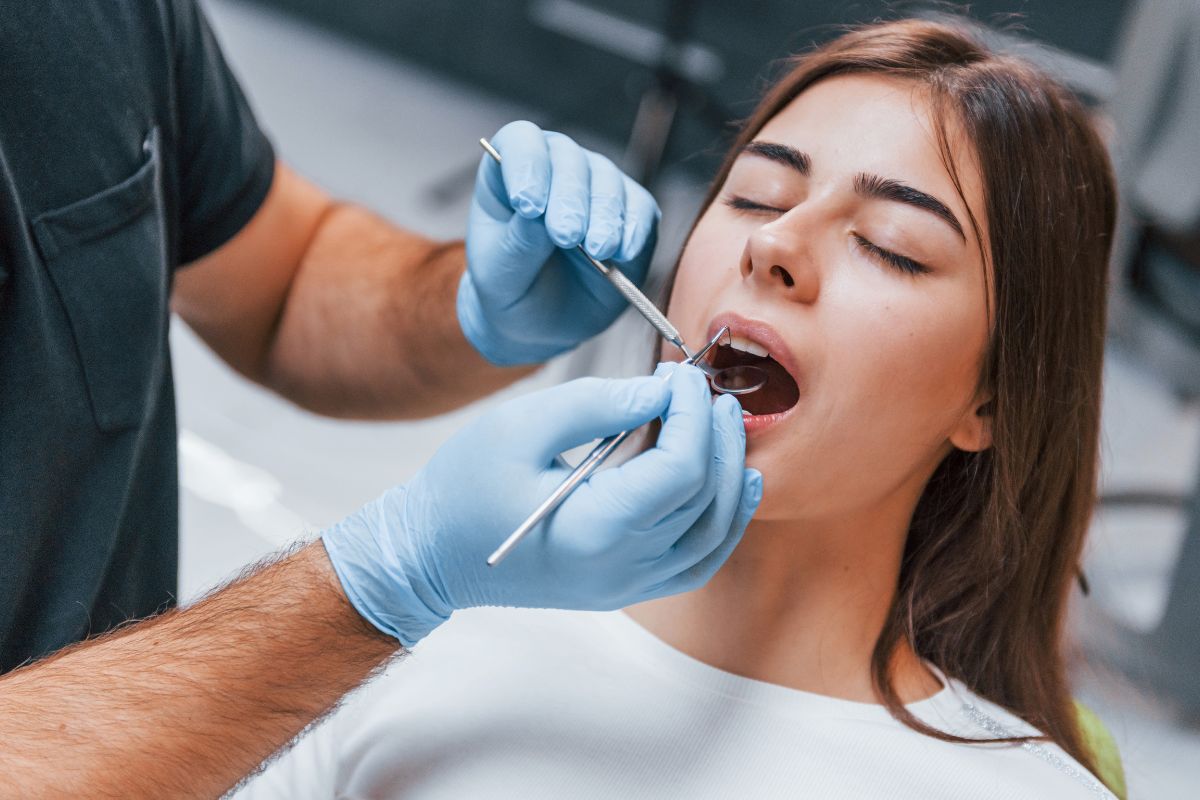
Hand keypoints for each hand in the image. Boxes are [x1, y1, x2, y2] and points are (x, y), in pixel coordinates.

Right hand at [321, 365, 761, 645]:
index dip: (693, 414)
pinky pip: (696, 560)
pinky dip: (722, 521)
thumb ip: (597, 404)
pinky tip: (734, 484)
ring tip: (724, 424)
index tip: (680, 376)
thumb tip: (662, 391)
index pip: (680, 471)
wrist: (431, 555)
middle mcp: (621, 568)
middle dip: (715, 435)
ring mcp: (626, 585)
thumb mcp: (519, 427)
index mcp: (594, 530)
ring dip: (729, 475)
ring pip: (712, 534)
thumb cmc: (463, 487)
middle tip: (703, 388)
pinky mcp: (624, 585)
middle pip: (704, 499)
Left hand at [458, 120, 659, 365]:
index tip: (529, 206)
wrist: (545, 321)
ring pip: (607, 180)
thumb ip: (516, 245)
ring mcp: (596, 187)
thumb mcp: (500, 277)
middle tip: (566, 236)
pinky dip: (635, 230)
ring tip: (598, 252)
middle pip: (568, 158)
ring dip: (604, 216)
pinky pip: (641, 208)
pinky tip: (622, 253)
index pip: (521, 143)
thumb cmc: (513, 290)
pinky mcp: (631, 214)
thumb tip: (537, 217)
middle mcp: (556, 170)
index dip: (527, 165)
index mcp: (510, 174)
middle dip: (570, 197)